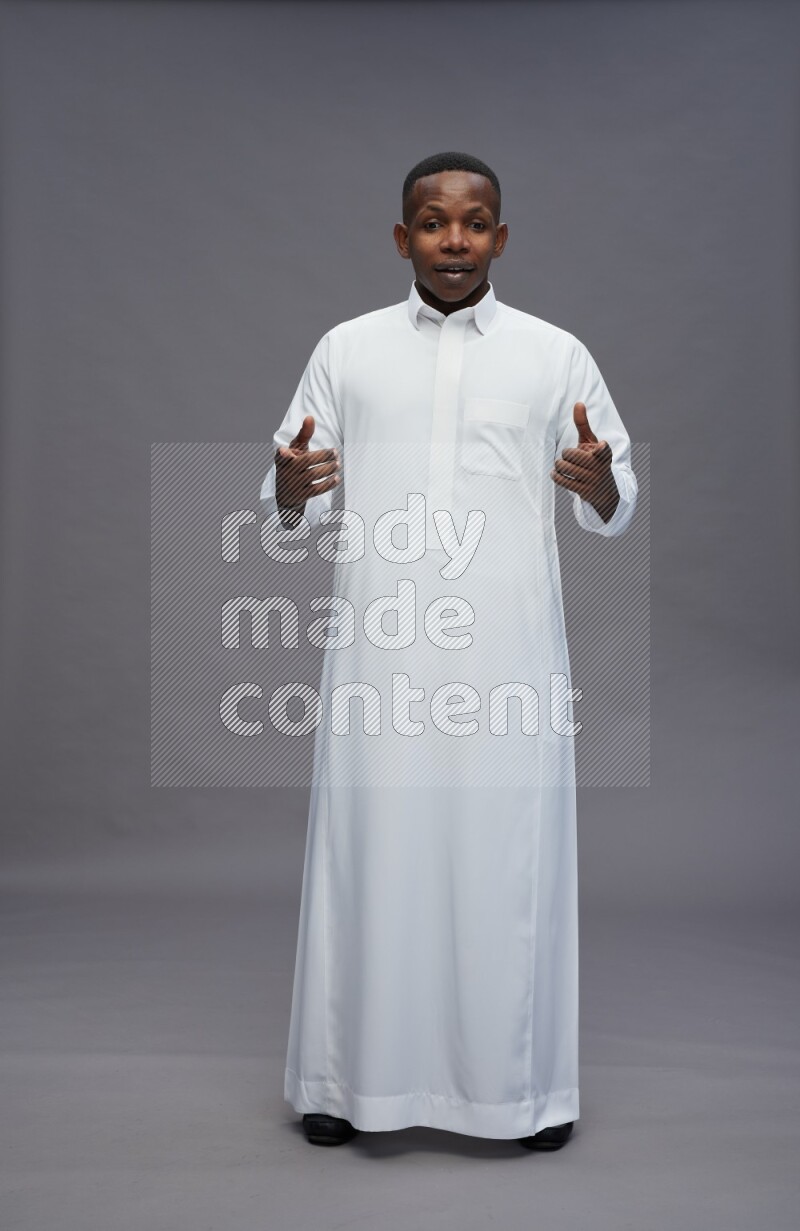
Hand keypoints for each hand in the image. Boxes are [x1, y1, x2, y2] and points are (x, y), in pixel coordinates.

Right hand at [275, 414, 340, 511]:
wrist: (286, 494)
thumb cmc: (293, 464)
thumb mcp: (295, 450)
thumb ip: (303, 434)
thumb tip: (310, 417)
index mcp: (282, 458)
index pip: (281, 455)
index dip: (282, 453)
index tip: (284, 451)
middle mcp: (286, 471)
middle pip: (305, 461)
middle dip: (323, 456)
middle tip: (335, 453)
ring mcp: (293, 484)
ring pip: (313, 475)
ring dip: (328, 469)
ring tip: (337, 464)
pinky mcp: (301, 496)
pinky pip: (316, 489)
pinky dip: (328, 484)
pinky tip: (336, 478)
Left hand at [551, 402, 619, 522]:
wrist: (604, 490)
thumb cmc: (594, 459)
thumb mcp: (591, 442)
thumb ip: (583, 424)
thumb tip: (578, 403)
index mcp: (604, 452)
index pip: (602, 449)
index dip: (600, 448)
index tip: (601, 446)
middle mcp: (600, 466)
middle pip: (570, 454)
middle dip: (566, 454)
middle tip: (570, 456)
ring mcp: (592, 480)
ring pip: (563, 466)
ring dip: (559, 464)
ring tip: (562, 465)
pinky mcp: (584, 491)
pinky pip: (562, 480)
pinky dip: (555, 475)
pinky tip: (556, 473)